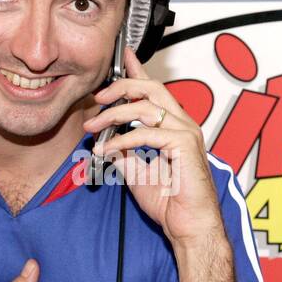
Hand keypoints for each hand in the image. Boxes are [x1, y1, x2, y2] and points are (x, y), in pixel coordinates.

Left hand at [83, 45, 222, 246]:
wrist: (188, 226)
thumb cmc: (170, 203)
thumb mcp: (136, 172)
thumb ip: (124, 152)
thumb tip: (106, 142)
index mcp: (175, 126)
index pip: (154, 90)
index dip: (138, 70)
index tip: (123, 56)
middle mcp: (183, 124)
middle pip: (151, 88)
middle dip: (120, 87)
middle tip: (97, 98)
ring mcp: (186, 133)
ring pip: (146, 107)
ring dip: (113, 116)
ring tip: (93, 129)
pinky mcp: (184, 145)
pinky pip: (146, 133)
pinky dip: (121, 140)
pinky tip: (105, 151)